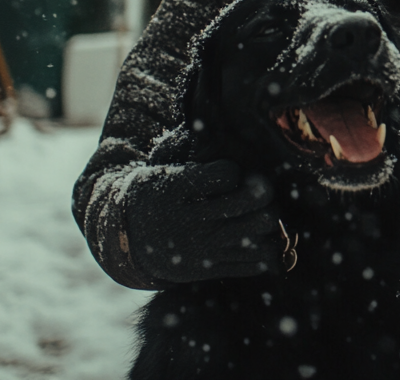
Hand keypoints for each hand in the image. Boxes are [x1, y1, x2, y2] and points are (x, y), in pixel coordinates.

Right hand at [125, 159, 280, 282]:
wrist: (131, 240)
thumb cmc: (159, 195)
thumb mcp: (166, 171)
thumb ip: (199, 157)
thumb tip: (226, 130)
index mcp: (176, 190)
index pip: (228, 173)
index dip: (235, 170)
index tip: (229, 173)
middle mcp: (191, 222)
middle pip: (255, 203)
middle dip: (264, 191)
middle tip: (258, 189)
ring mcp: (204, 250)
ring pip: (262, 234)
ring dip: (269, 221)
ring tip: (259, 213)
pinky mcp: (213, 270)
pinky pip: (258, 263)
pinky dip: (267, 248)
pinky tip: (259, 236)